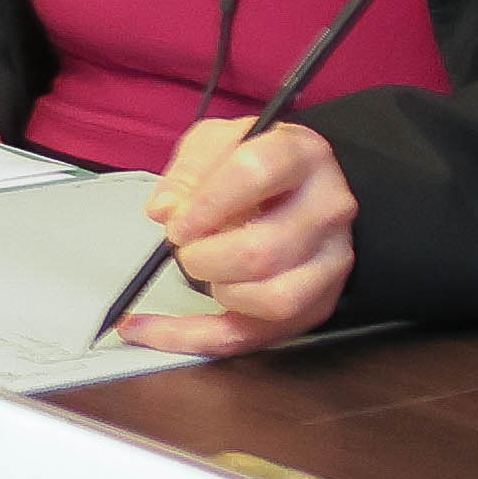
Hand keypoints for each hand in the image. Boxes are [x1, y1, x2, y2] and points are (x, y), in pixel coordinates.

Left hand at [123, 113, 362, 353]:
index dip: (207, 202)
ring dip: (217, 290)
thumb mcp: (218, 141)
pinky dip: (192, 338)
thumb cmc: (257, 163)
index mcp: (304, 156)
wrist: (304, 187)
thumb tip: (166, 210)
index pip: (255, 173)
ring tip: (200, 266)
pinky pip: (252, 337)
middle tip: (183, 245)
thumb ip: (189, 169)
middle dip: (204, 256)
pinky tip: (147, 328)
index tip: (177, 221)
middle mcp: (327, 211)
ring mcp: (329, 263)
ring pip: (272, 300)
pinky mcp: (314, 305)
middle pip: (264, 250)